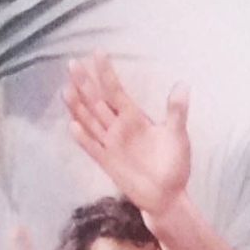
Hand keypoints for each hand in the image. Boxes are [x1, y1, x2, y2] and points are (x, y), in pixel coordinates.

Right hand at [64, 57, 192, 217]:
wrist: (167, 197)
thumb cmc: (174, 164)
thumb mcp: (177, 135)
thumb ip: (176, 111)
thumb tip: (182, 85)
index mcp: (134, 118)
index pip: (116, 91)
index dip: (106, 73)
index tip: (97, 52)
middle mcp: (119, 128)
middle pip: (97, 101)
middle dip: (85, 83)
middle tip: (72, 63)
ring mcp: (111, 145)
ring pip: (91, 121)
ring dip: (78, 106)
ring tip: (66, 89)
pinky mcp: (108, 164)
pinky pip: (93, 149)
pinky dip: (84, 139)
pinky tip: (73, 126)